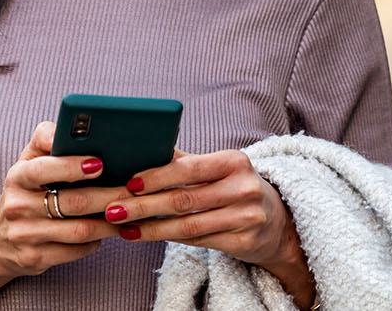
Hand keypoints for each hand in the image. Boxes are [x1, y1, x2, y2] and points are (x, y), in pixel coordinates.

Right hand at [0, 121, 125, 277]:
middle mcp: (17, 207)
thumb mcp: (29, 161)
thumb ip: (46, 137)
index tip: (99, 164)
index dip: (72, 167)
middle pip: (73, 202)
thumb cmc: (25, 190)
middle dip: (109, 195)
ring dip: (110, 222)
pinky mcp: (35, 258)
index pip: (43, 169)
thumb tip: (69, 127)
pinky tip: (109, 230)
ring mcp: (25, 235)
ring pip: (80, 230)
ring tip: (130, 211)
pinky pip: (76, 250)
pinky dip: (97, 240)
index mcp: (17, 177)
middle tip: (133, 190)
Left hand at [104, 149, 296, 268]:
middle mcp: (243, 188)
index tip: (129, 183)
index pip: (190, 169)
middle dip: (143, 205)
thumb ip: (186, 161)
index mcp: (235, 162)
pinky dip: (169, 239)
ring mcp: (246, 217)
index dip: (157, 176)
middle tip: (114, 210)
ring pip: (187, 225)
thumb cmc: (237, 188)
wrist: (278, 221)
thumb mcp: (220, 168)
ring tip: (124, 227)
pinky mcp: (243, 242)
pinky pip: (197, 241)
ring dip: (151, 228)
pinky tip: (148, 236)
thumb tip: (145, 149)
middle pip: (184, 200)